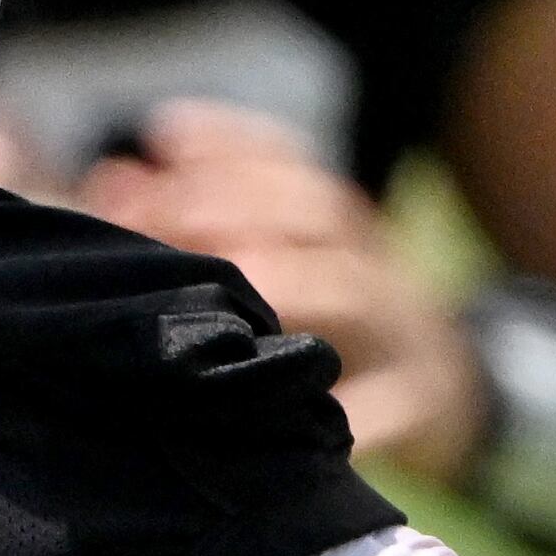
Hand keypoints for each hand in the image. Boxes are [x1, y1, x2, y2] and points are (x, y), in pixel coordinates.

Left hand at [79, 102, 487, 480]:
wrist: (446, 397)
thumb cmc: (328, 328)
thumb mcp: (279, 267)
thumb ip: (196, 225)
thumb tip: (110, 182)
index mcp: (332, 228)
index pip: (285, 159)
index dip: (224, 141)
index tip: (158, 134)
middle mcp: (370, 260)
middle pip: (317, 206)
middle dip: (236, 202)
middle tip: (164, 220)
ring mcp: (402, 327)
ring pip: (355, 287)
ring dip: (291, 281)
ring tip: (238, 288)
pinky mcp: (426, 400)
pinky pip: (395, 402)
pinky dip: (355, 411)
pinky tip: (294, 421)